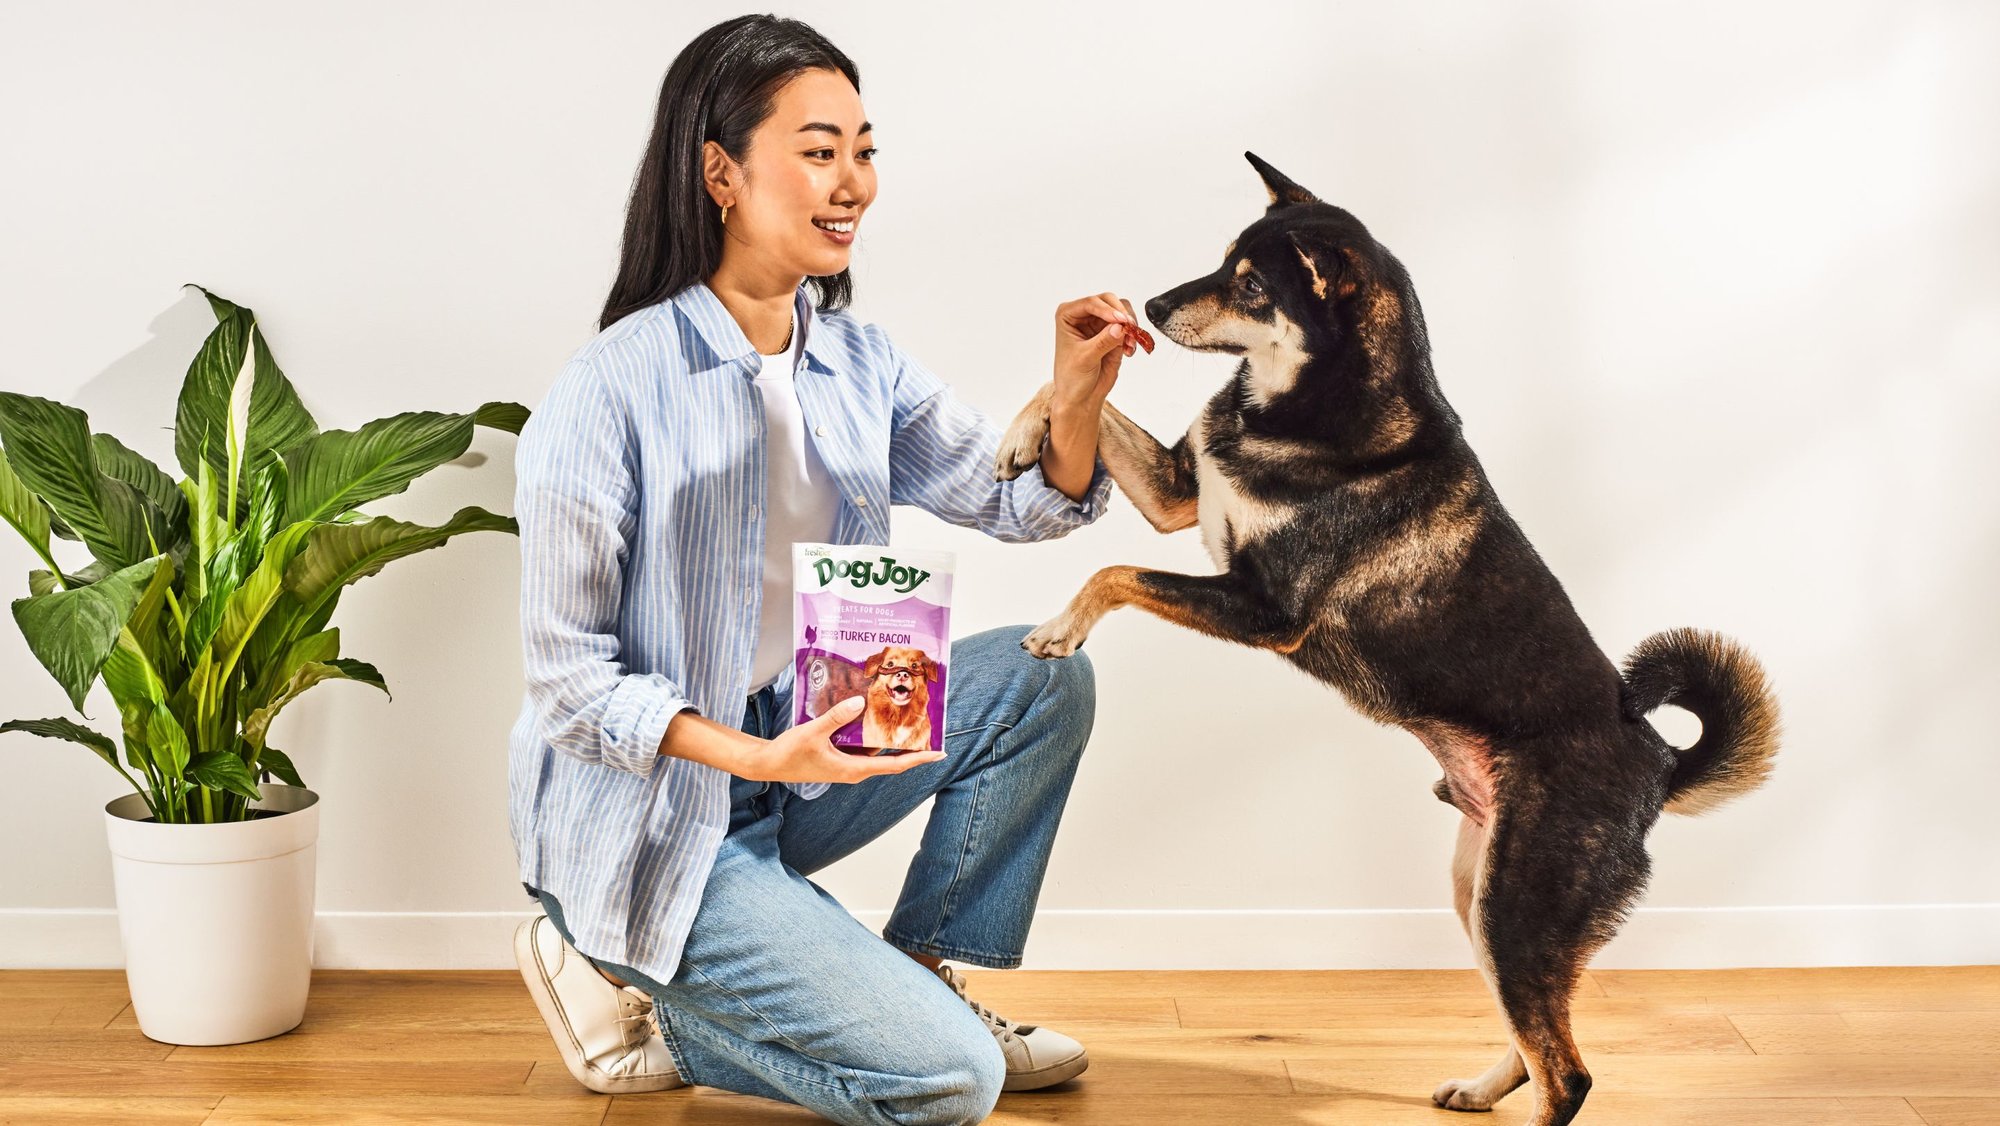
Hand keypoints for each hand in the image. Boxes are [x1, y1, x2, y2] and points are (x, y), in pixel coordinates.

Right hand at [728, 697, 943, 782]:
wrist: (768, 764)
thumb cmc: (789, 753)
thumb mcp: (813, 732)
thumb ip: (837, 717)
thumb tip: (860, 702)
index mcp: (854, 769)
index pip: (895, 765)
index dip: (919, 759)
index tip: (939, 753)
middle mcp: (855, 768)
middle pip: (890, 757)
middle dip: (910, 743)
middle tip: (928, 725)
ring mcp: (847, 763)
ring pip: (875, 748)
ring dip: (889, 735)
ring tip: (905, 714)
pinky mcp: (838, 756)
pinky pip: (861, 744)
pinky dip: (870, 732)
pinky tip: (871, 714)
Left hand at [1052, 292, 1154, 408]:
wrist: (1081, 397)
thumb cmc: (1072, 377)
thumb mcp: (1085, 358)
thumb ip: (1103, 341)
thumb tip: (1120, 327)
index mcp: (1068, 315)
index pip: (1090, 303)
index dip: (1107, 309)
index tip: (1120, 320)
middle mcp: (1084, 315)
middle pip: (1108, 300)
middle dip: (1121, 313)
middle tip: (1129, 328)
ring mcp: (1100, 323)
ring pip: (1122, 310)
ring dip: (1129, 324)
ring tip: (1129, 344)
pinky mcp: (1113, 334)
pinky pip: (1129, 326)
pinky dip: (1133, 335)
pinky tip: (1129, 351)